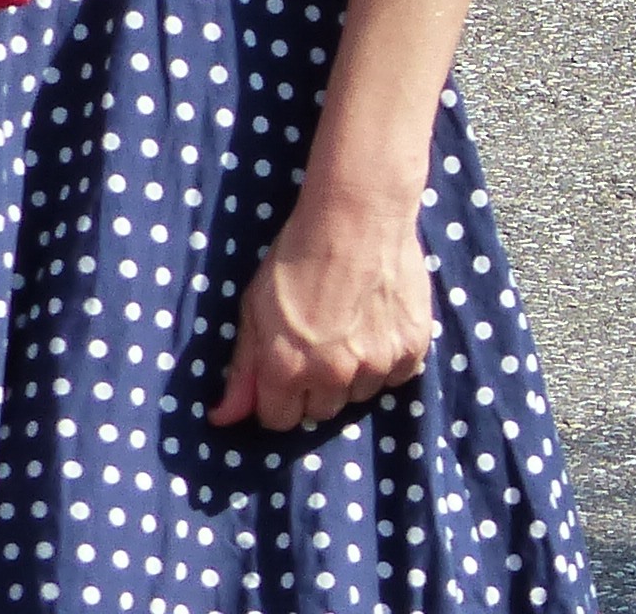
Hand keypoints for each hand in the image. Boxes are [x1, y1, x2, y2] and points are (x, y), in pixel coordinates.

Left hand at [209, 193, 432, 431]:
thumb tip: (222, 420)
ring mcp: (376, 363)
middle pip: (322, 411)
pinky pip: (398, 375)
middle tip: (322, 342)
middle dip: (317, 386)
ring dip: (356, 373)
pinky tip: (379, 323)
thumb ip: (242, 369)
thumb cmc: (298, 256)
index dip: (280, 395)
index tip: (288, 367)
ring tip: (353, 327)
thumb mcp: (254, 308)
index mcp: (286, 369)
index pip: (281, 420)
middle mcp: (332, 376)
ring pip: (362, 394)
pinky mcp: (412, 346)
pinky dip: (390, 358)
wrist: (358, 214)